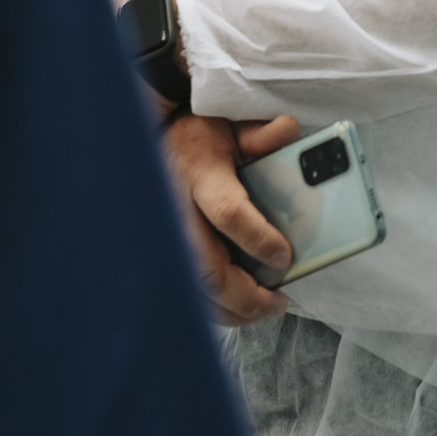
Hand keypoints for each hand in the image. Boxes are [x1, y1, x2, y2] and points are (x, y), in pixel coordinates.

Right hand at [165, 112, 300, 325]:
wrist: (148, 141)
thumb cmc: (195, 138)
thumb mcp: (227, 126)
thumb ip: (259, 135)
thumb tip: (288, 129)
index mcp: (200, 172)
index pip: (229, 213)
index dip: (258, 239)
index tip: (285, 256)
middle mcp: (177, 208)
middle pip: (207, 267)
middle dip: (245, 295)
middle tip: (277, 301)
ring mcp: (164, 234)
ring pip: (192, 287)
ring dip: (229, 308)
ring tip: (262, 309)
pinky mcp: (159, 251)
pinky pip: (182, 288)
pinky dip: (210, 305)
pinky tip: (234, 308)